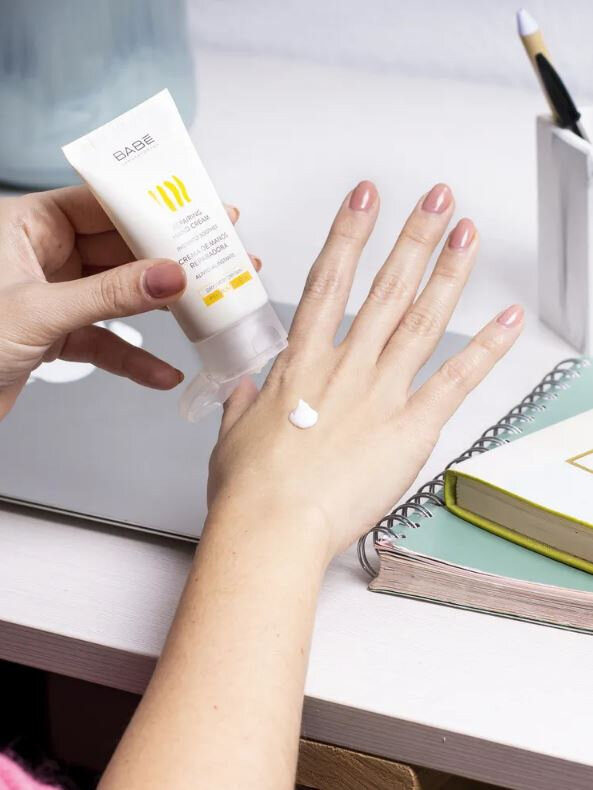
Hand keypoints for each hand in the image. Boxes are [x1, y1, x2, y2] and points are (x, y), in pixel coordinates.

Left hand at [0, 186, 257, 418]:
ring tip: (206, 308)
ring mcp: (51, 295)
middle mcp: (41, 255)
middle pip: (119, 249)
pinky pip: (104, 341)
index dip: (153, 207)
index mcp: (27, 226)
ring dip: (160, 309)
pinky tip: (162, 372)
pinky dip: (132, 358)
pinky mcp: (55, 334)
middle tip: (215, 259)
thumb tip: (169, 275)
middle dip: (168, 260)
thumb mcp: (38, 311)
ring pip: (118, 295)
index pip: (102, 204)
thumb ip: (109, 294)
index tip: (196, 210)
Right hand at [208, 181, 523, 558]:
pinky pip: (455, 380)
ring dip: (447, 272)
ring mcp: (381, 394)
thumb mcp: (235, 434)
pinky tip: (506, 320)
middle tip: (436, 200)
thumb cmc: (251, 489)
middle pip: (386, 288)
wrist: (272, 527)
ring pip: (421, 320)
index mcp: (302, 363)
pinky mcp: (410, 429)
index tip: (365, 199)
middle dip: (413, 236)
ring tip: (466, 234)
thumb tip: (245, 390)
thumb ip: (246, 403)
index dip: (349, 232)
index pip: (329, 281)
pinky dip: (485, 348)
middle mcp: (346, 368)